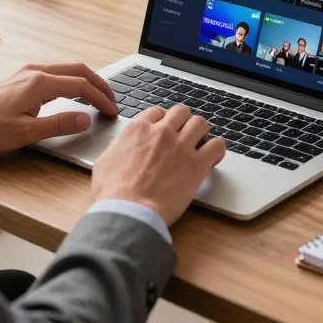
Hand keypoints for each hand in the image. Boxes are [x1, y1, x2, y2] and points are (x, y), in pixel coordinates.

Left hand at [0, 62, 117, 152]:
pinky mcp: (21, 76)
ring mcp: (27, 71)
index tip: (111, 110)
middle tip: (111, 100)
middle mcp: (35, 71)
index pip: (81, 85)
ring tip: (97, 97)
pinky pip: (55, 72)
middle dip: (99, 84)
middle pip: (78, 69)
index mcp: (40, 82)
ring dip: (85, 80)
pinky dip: (71, 80)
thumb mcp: (28, 133)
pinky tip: (73, 92)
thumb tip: (86, 119)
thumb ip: (60, 124)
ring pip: (67, 68)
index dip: (101, 98)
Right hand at [91, 104, 225, 225]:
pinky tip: (213, 158)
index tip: (165, 131)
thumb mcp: (105, 162)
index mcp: (138, 129)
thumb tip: (121, 148)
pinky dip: (217, 149)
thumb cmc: (113, 193)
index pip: (157, 112)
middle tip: (184, 135)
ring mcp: (181, 146)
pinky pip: (217, 145)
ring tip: (200, 144)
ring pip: (200, 123)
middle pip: (181, 111)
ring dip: (201, 132)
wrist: (129, 211)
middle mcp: (162, 132)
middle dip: (184, 122)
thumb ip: (118, 148)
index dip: (163, 121)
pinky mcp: (197, 164)